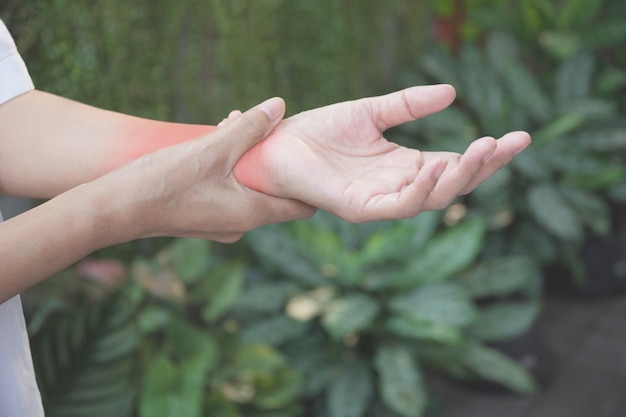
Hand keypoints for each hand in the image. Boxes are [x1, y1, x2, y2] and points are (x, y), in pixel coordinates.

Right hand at [97, 97, 314, 243]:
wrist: (115, 209)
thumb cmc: (164, 181)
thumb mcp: (213, 148)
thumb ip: (249, 127)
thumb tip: (280, 105)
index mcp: (253, 214)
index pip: (303, 205)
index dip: (308, 177)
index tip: (301, 150)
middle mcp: (242, 226)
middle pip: (274, 192)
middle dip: (269, 157)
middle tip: (252, 126)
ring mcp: (222, 225)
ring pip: (249, 189)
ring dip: (245, 159)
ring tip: (226, 127)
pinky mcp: (204, 220)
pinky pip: (230, 194)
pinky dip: (229, 172)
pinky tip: (211, 146)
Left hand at [233, 85, 530, 222]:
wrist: (278, 144)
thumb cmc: (320, 131)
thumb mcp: (371, 112)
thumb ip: (408, 105)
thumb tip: (452, 93)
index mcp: (404, 167)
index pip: (455, 165)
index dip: (486, 155)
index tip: (519, 137)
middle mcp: (398, 187)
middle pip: (453, 185)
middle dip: (485, 167)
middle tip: (513, 143)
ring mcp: (381, 201)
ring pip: (432, 199)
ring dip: (460, 176)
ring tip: (483, 148)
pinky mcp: (360, 209)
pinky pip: (399, 206)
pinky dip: (421, 188)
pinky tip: (437, 165)